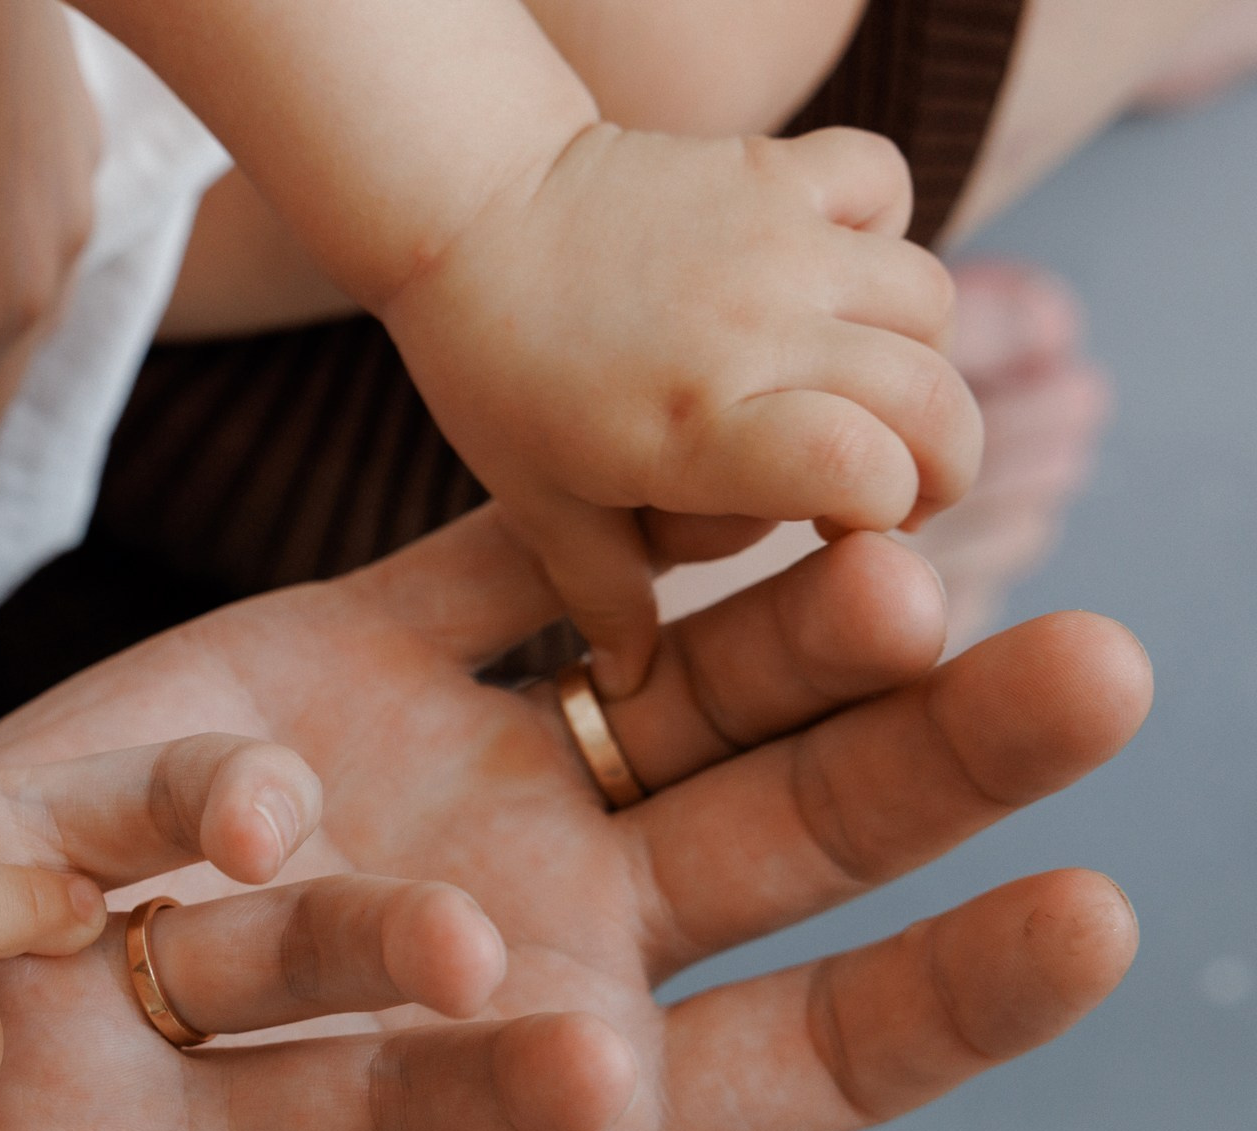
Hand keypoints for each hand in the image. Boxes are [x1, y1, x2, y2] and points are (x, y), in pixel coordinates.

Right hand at [0, 512, 1145, 1130]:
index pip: (780, 1070)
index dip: (937, 1001)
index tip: (1094, 918)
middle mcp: (486, 960)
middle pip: (746, 853)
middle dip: (910, 765)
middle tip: (1079, 675)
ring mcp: (388, 824)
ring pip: (611, 707)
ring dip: (748, 635)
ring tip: (878, 575)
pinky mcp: (260, 708)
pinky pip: (410, 613)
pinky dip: (522, 548)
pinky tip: (658, 489)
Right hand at [0, 755, 645, 1130]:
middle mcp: (136, 1120)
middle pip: (349, 1094)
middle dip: (475, 1083)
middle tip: (605, 1067)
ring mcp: (72, 979)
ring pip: (263, 943)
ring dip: (367, 927)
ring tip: (463, 934)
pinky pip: (120, 814)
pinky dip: (192, 799)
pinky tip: (271, 805)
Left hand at [388, 125, 982, 693]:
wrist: (470, 209)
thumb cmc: (495, 372)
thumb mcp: (538, 503)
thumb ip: (603, 596)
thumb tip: (634, 689)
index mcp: (693, 424)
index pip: (864, 470)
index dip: (885, 510)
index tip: (844, 528)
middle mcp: (752, 328)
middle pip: (931, 399)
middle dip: (936, 461)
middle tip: (885, 486)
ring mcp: (774, 239)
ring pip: (929, 298)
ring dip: (915, 355)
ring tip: (856, 392)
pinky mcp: (778, 166)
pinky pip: (887, 184)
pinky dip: (882, 230)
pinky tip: (827, 280)